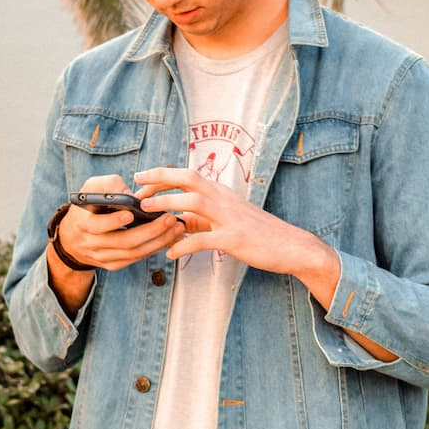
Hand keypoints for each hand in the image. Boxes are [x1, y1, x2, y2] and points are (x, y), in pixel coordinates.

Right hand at [47, 175, 184, 317]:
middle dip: (149, 231)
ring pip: (133, 253)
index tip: (131, 213)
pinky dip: (155, 248)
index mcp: (83, 223)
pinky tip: (170, 238)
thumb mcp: (90, 188)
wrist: (73, 238)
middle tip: (169, 218)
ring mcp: (103, 257)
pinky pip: (136, 259)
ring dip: (158, 241)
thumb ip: (109, 185)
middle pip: (123, 242)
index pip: (97, 226)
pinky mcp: (113, 264)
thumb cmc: (87, 206)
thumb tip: (131, 194)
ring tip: (177, 228)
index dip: (113, 221)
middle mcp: (92, 244)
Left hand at [134, 167, 395, 361]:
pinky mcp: (235, 239)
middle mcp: (225, 200)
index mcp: (222, 193)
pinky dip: (184, 245)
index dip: (163, 174)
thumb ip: (202, 219)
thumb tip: (176, 221)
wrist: (292, 246)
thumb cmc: (258, 234)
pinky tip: (170, 254)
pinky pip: (204, 240)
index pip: (189, 175)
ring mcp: (230, 218)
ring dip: (167, 204)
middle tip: (137, 189)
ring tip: (147, 210)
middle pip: (189, 179)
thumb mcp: (228, 220)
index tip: (141, 178)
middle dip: (160, 180)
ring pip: (194, 203)